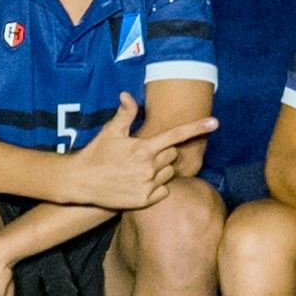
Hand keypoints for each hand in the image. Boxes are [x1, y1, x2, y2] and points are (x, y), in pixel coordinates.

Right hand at [69, 96, 217, 209]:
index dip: (197, 127)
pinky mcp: (144, 200)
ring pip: (169, 173)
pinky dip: (157, 187)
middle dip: (163, 152)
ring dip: (160, 170)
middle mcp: (148, 167)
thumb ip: (124, 114)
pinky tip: (140, 183)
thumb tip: (127, 95)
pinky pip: (165, 190)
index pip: (176, 135)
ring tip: (139, 169)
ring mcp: (147, 185)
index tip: (215, 122)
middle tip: (144, 154)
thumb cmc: (96, 153)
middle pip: (173, 155)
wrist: (80, 181)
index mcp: (143, 148)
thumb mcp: (110, 132)